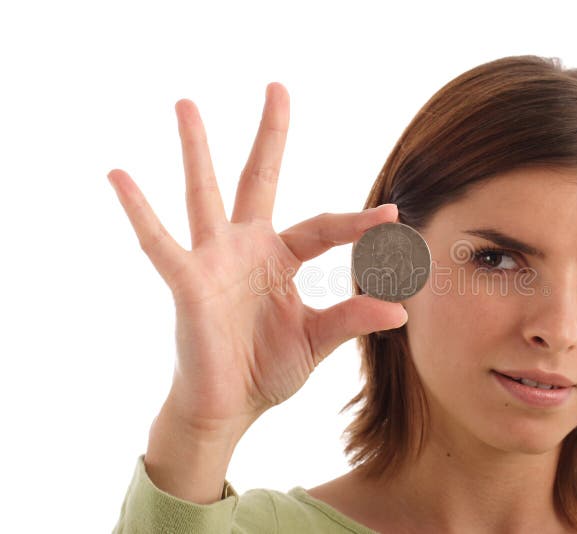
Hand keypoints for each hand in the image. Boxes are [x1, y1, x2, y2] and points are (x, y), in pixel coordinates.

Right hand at [107, 82, 407, 437]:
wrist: (228, 408)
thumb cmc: (267, 369)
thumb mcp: (317, 339)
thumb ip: (352, 319)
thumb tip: (401, 308)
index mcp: (281, 257)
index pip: (324, 228)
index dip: (358, 225)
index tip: (393, 217)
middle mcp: (247, 247)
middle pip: (260, 179)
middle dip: (270, 136)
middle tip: (276, 87)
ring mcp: (214, 260)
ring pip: (205, 194)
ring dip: (197, 150)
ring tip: (186, 104)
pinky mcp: (187, 281)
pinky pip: (159, 243)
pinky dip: (139, 211)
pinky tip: (120, 175)